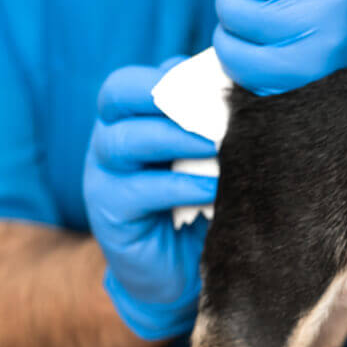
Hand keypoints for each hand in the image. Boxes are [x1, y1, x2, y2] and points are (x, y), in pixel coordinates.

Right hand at [83, 60, 217, 339]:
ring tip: (218, 145)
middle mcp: (109, 139)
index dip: (170, 76)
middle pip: (117, 96)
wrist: (178, 270)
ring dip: (175, 138)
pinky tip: (213, 187)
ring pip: (123, 140)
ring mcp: (102, 175)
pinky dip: (180, 185)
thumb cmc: (200, 201)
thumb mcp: (205, 158)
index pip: (133, 81)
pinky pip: (137, 190)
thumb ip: (211, 123)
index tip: (219, 87)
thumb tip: (244, 87)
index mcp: (129, 118)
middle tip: (216, 109)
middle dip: (166, 95)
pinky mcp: (110, 212)